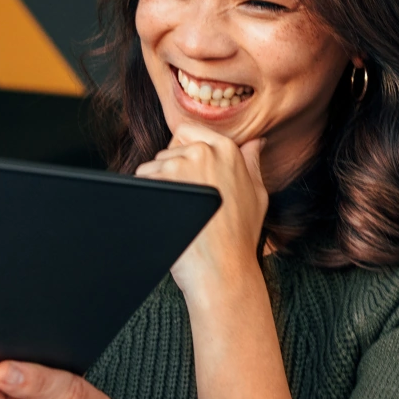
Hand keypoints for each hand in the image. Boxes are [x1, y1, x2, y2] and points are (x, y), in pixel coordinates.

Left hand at [134, 122, 267, 297]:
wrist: (223, 268)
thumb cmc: (239, 235)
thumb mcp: (257, 193)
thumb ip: (252, 162)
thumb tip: (255, 141)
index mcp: (226, 148)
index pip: (185, 130)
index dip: (181, 152)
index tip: (187, 176)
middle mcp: (202, 151)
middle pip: (166, 151)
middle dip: (170, 172)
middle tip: (186, 203)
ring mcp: (179, 165)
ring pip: (151, 166)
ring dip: (157, 185)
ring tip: (177, 212)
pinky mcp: (161, 182)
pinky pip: (140, 181)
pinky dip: (147, 196)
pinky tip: (165, 214)